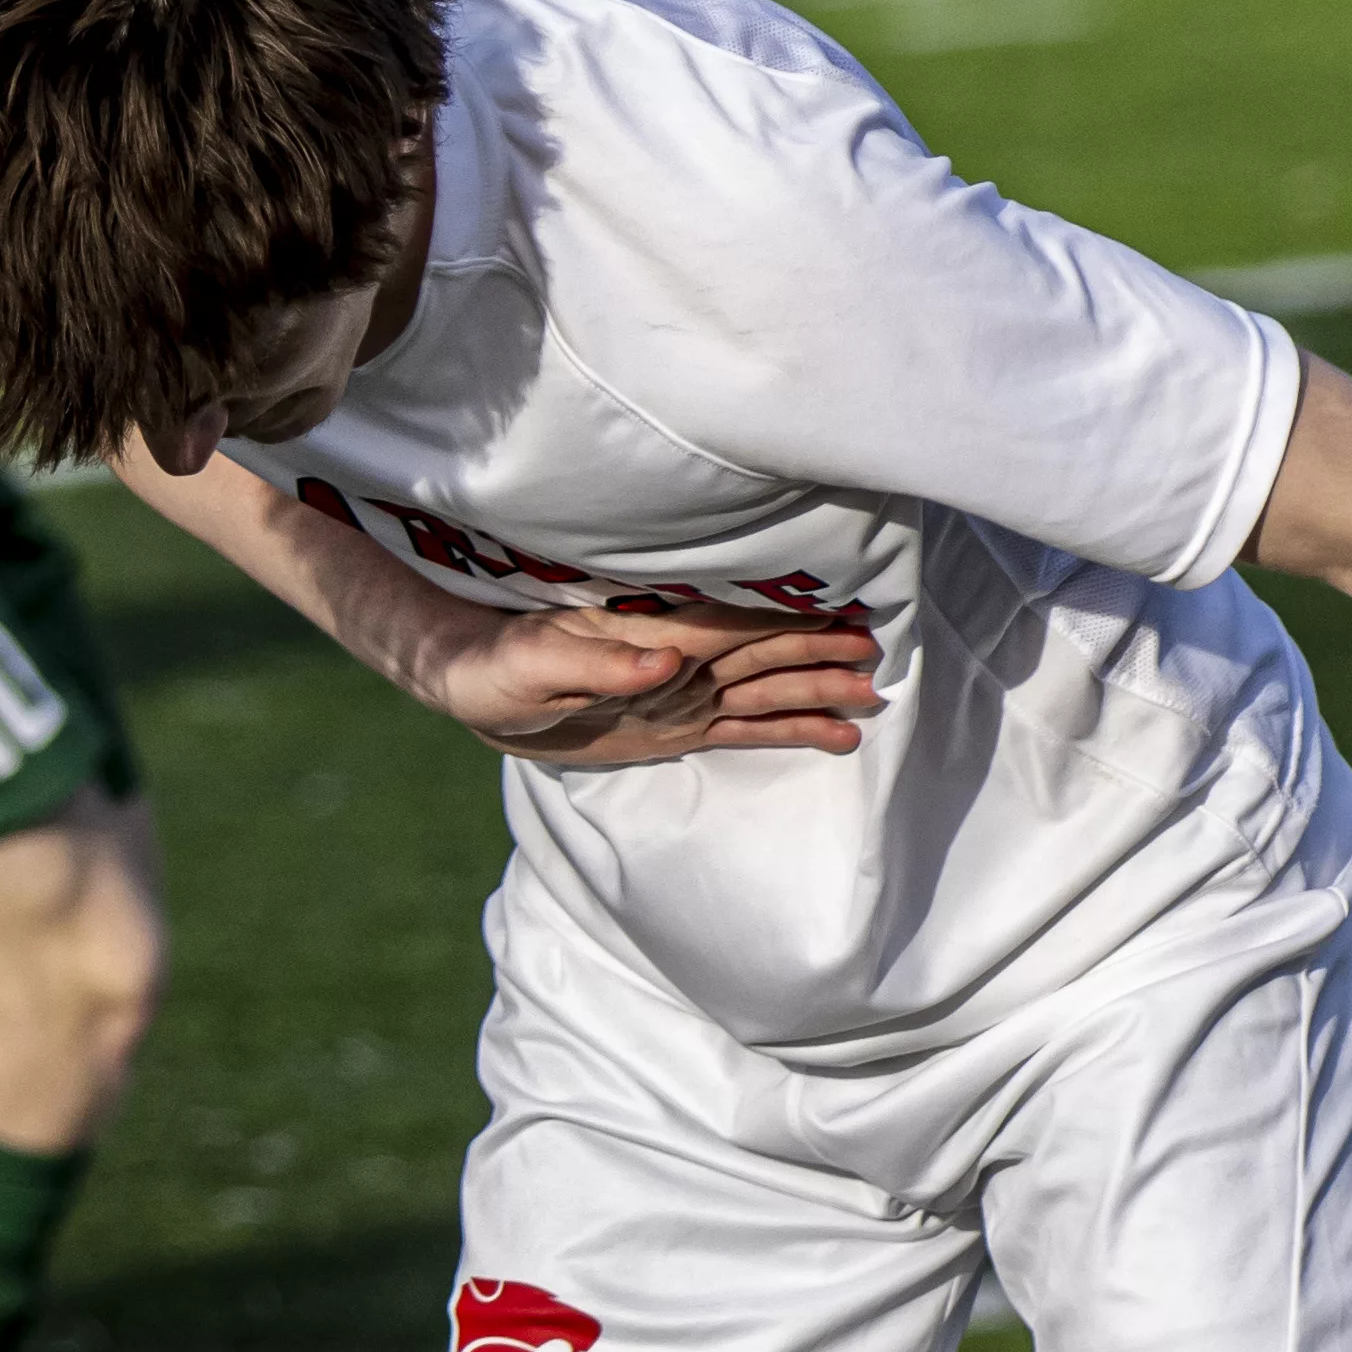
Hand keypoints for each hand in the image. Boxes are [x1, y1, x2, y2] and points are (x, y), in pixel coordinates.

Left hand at [427, 598, 885, 767]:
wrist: (476, 691)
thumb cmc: (498, 668)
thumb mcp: (535, 666)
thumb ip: (598, 665)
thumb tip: (663, 660)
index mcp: (656, 635)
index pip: (737, 624)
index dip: (790, 620)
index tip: (844, 613)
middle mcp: (682, 660)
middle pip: (766, 654)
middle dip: (819, 653)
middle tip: (875, 655)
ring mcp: (687, 694)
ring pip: (767, 691)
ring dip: (816, 693)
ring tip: (870, 698)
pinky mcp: (681, 726)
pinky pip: (747, 727)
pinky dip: (792, 731)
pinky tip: (836, 737)